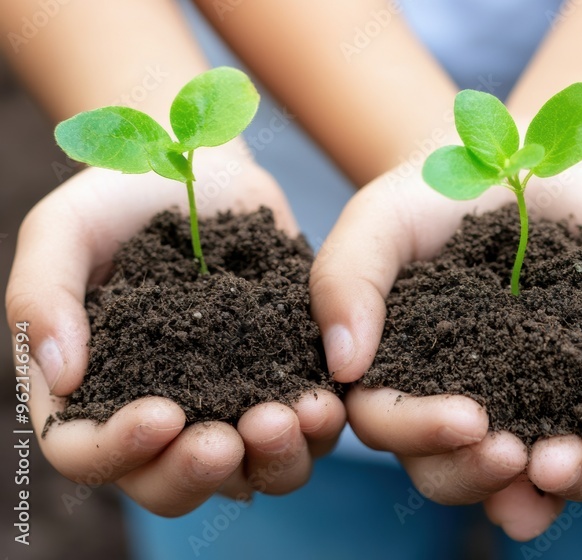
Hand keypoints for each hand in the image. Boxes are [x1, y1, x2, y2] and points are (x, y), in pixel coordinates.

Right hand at [5, 144, 344, 515]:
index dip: (118, 451)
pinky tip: (323, 403)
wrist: (209, 170)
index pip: (86, 453)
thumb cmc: (124, 197)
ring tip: (290, 418)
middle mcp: (159, 415)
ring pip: (246, 475)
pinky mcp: (282, 386)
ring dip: (269, 461)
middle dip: (196, 472)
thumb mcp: (67, 229)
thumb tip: (61, 377)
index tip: (162, 415)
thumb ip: (42, 294)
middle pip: (166, 486)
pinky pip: (304, 434)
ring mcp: (225, 407)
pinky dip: (315, 431)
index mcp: (92, 391)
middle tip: (226, 440)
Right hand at [311, 153, 581, 539]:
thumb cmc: (439, 187)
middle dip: (492, 478)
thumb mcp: (379, 215)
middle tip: (529, 460)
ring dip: (566, 478)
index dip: (424, 437)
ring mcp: (532, 402)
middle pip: (462, 473)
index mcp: (401, 375)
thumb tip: (344, 364)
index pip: (393, 428)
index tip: (470, 420)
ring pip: (541, 476)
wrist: (522, 152)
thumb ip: (344, 277)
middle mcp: (464, 402)